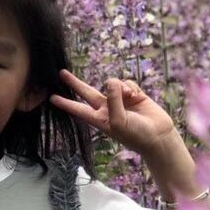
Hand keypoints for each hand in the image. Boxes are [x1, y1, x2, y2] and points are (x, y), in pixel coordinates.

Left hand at [50, 69, 178, 159]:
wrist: (158, 135)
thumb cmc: (136, 134)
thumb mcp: (119, 121)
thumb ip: (112, 100)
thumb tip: (110, 82)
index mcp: (99, 118)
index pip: (78, 109)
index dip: (65, 103)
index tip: (51, 98)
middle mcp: (107, 108)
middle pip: (86, 92)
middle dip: (74, 83)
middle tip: (61, 73)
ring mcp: (120, 100)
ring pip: (112, 83)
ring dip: (120, 87)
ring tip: (130, 97)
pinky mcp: (133, 94)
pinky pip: (127, 82)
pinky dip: (131, 87)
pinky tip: (136, 96)